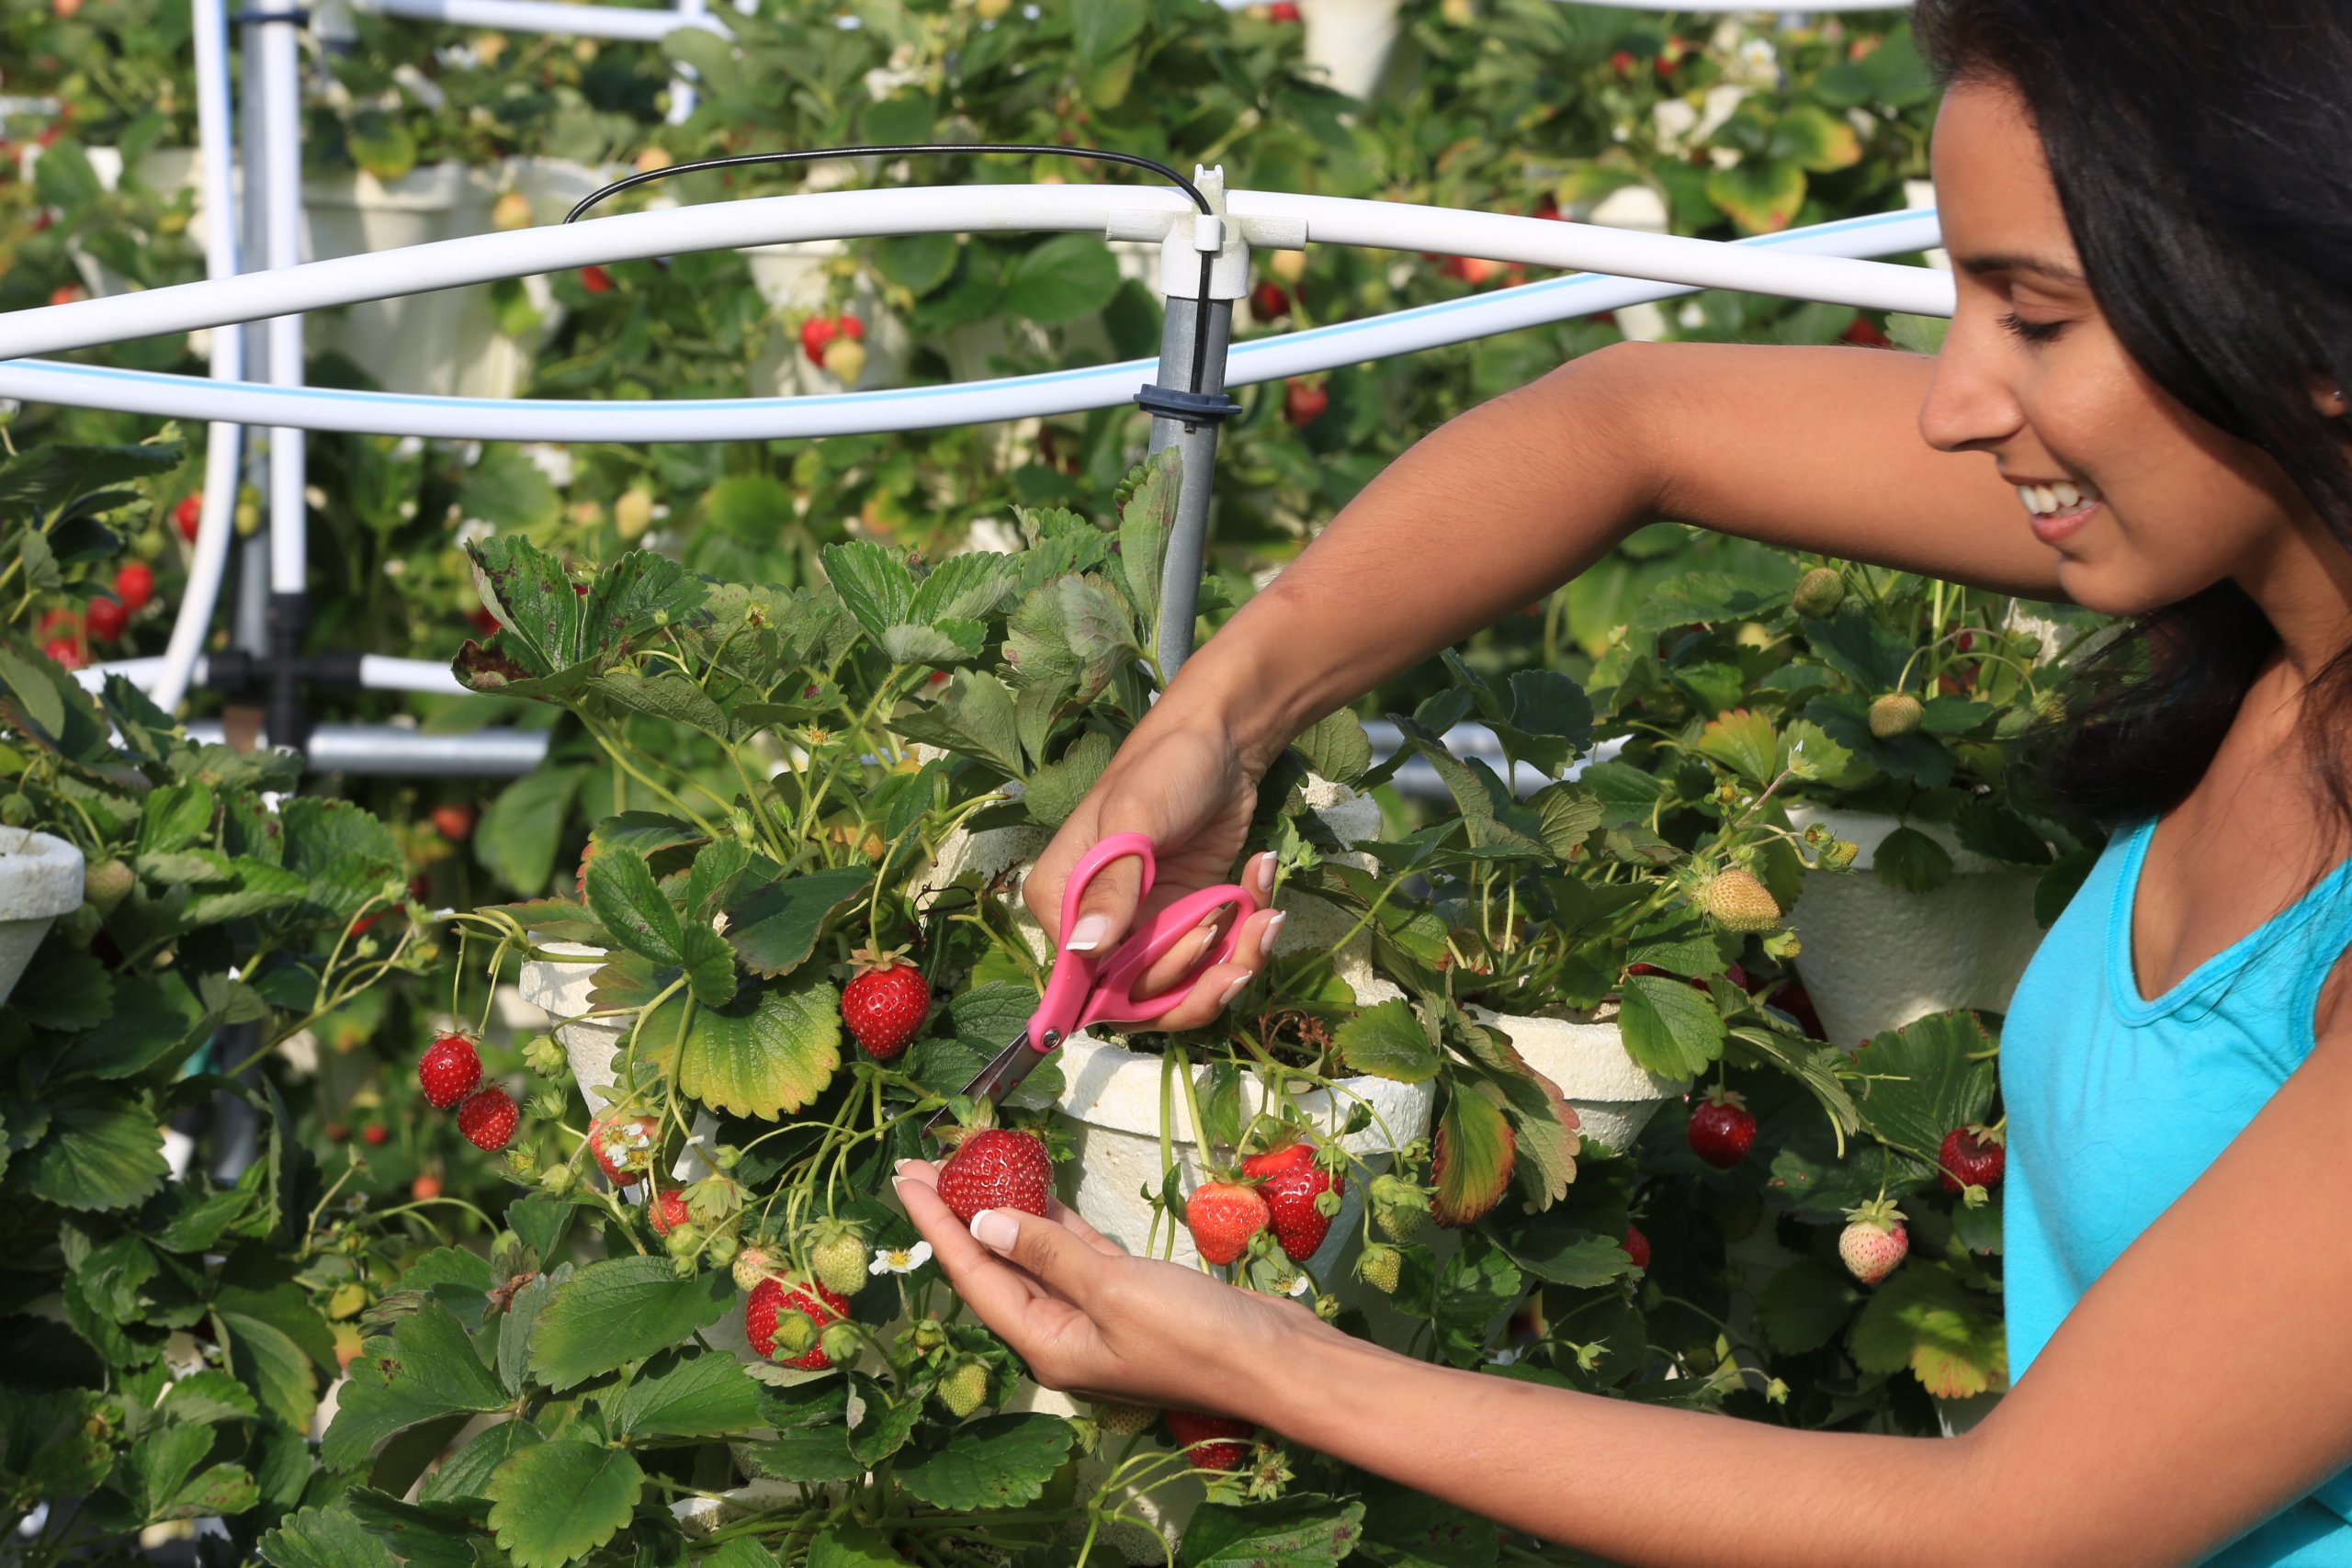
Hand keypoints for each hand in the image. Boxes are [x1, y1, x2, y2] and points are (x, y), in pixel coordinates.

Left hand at [893, 1158, 1329, 1420]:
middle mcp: (1060, 1331)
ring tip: (965, 1164)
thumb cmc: (1194, 1334)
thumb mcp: (1113, 1288)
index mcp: (1046, 1342)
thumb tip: (983, 1220)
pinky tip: (1033, 1188)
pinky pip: (1072, 1252)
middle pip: (993, 1263)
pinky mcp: (1127, 1294)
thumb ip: (1047, 1251)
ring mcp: (1093, 1314)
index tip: (903, 1176)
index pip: (974, 1273)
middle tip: (919, 1162)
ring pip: (1031, 1253)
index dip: (936, 1223)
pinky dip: (1051, 1219)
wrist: (1274, 1361)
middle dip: (955, 1212)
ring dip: (1001, 1209)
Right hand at [1024, 719, 1284, 1027]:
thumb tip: (1085, 948)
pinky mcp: (1189, 924)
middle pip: (1140, 999)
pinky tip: (1262, 887)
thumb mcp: (1136, 819)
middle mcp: (1098, 927)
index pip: (1086, 983)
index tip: (1195, 947)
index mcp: (1062, 901)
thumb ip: (1113, 886)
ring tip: (1265, 916)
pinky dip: (1248, 937)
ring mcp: (1147, 930)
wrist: (1220, 741)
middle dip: (1198, 982)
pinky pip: (1216, 961)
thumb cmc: (1164, 767)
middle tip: (1238, 937)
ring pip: (1185, 990)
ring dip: (1235, 962)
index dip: (1140, 985)